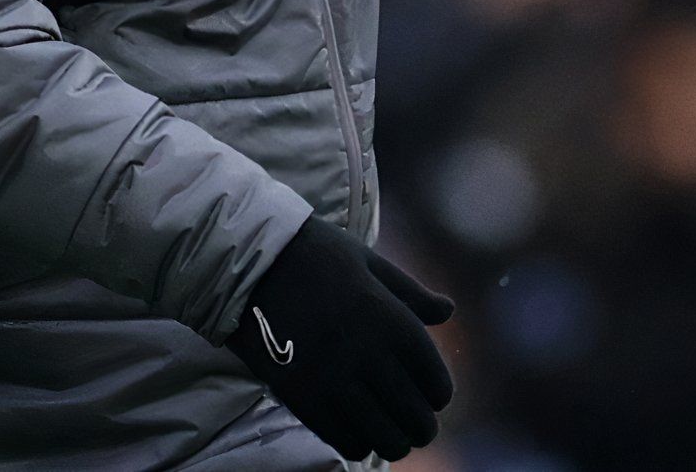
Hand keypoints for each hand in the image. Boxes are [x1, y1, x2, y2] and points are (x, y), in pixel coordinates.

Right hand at [226, 218, 453, 461]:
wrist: (247, 260)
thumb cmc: (312, 253)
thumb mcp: (368, 263)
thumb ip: (411, 293)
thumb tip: (448, 311)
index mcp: (391, 319)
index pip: (435, 383)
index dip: (437, 395)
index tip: (429, 395)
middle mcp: (368, 353)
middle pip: (415, 418)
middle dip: (420, 426)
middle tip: (411, 423)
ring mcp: (333, 378)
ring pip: (384, 439)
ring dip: (391, 440)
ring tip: (385, 431)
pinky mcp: (302, 396)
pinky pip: (346, 441)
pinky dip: (358, 443)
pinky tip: (354, 429)